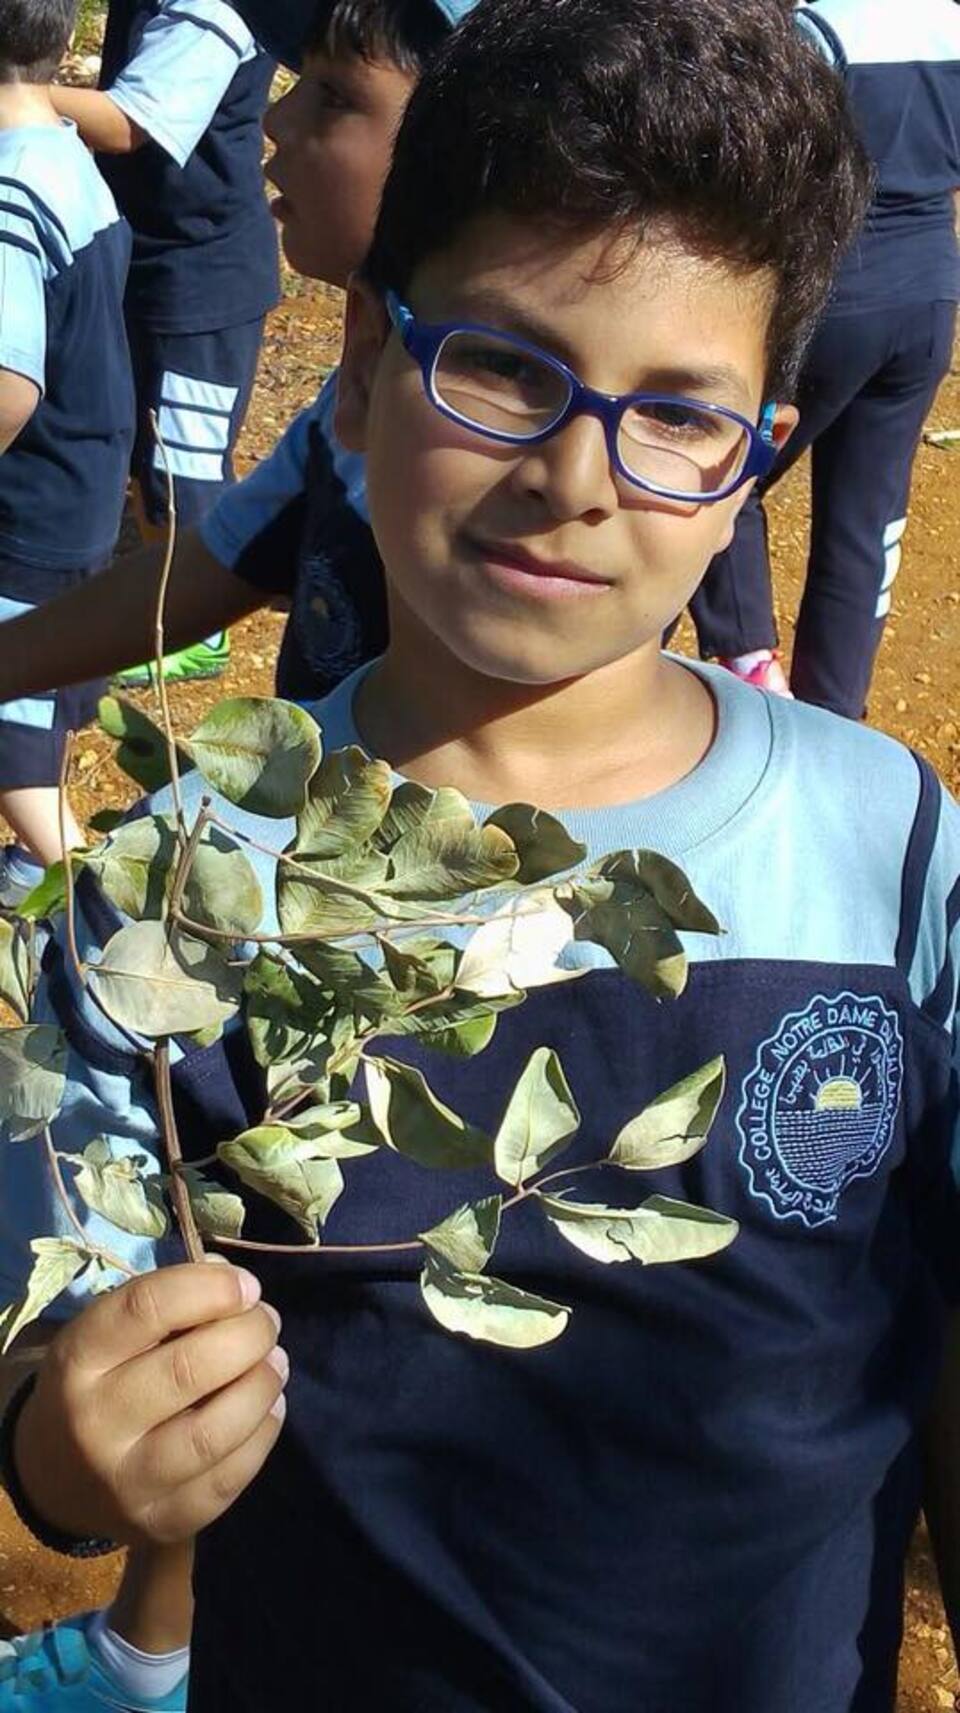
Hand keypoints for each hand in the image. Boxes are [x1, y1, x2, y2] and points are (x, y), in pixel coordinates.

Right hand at [13, 1262, 286, 1545]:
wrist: (56, 1476)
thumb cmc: (98, 1383)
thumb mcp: (106, 1336)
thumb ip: (168, 1307)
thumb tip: (241, 1288)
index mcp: (77, 1360)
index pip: (147, 1308)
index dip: (210, 1288)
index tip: (247, 1286)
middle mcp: (95, 1423)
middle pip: (188, 1369)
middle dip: (249, 1335)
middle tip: (267, 1323)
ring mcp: (127, 1482)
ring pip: (214, 1432)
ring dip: (262, 1386)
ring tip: (276, 1363)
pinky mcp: (161, 1522)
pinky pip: (228, 1478)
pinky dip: (263, 1434)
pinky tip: (269, 1408)